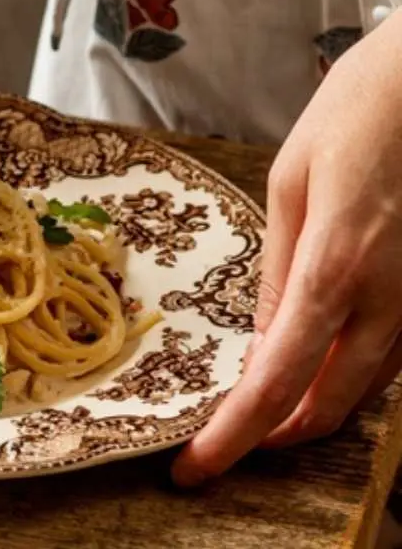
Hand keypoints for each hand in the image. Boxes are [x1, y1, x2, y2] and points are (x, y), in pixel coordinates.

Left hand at [173, 13, 401, 485]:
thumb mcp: (291, 184)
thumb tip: (261, 343)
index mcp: (336, 263)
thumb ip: (278, 270)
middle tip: (222, 442)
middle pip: (328, 402)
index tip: (197, 466)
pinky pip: (394, 355)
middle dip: (273, 435)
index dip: (235, 434)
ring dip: (311, 409)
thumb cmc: (359, 114)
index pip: (279, 377)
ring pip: (367, 387)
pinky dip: (348, 375)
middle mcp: (391, 295)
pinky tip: (314, 367)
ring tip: (258, 411)